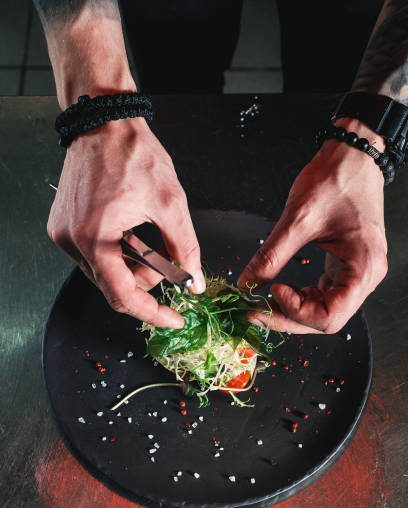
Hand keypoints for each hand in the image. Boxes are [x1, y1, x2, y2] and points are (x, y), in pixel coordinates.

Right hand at [47, 118, 205, 327]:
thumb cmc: (132, 153)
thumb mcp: (170, 203)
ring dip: (132, 266)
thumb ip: (184, 248)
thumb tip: (194, 281)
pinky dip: (117, 254)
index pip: (122, 296)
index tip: (173, 318)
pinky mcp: (64, 226)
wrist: (103, 119)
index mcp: (93, 238)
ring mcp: (64, 234)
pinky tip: (131, 233)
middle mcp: (71, 241)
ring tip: (149, 239)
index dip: (151, 313)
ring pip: (104, 272)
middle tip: (168, 263)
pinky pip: (94, 255)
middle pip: (113, 286)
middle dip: (146, 282)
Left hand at [238, 123, 387, 333]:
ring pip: (323, 310)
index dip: (297, 312)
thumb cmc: (337, 179)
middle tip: (255, 311)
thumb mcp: (299, 218)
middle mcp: (365, 276)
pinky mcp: (344, 266)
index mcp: (363, 268)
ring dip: (292, 310)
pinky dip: (300, 297)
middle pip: (326, 319)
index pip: (330, 317)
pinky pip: (323, 294)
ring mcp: (356, 273)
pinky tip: (280, 289)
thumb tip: (247, 283)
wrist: (353, 155)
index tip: (272, 291)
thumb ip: (271, 255)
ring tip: (264, 300)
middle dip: (288, 317)